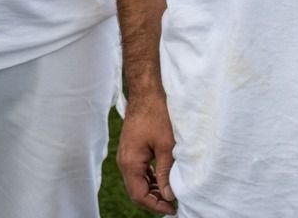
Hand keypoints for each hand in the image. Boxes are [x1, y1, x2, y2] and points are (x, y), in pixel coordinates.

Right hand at [116, 87, 176, 213]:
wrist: (146, 91)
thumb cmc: (156, 114)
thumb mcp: (166, 146)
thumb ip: (166, 173)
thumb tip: (168, 196)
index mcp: (130, 162)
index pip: (139, 195)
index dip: (156, 206)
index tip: (173, 209)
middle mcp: (124, 160)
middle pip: (136, 191)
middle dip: (153, 201)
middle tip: (173, 204)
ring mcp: (126, 154)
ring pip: (137, 182)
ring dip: (152, 190)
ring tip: (170, 192)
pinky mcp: (131, 149)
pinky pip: (138, 171)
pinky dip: (149, 179)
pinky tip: (162, 179)